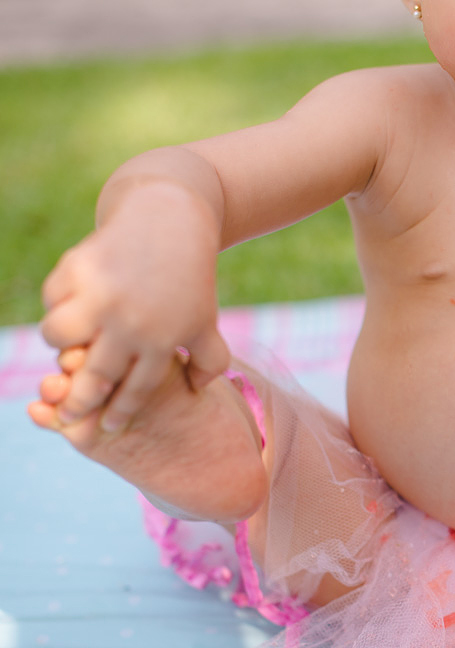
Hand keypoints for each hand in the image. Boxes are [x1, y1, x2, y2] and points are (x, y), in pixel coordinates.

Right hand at [38, 182, 229, 431]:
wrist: (169, 221)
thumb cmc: (188, 280)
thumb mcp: (206, 321)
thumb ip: (209, 361)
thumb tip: (196, 391)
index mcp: (164, 341)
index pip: (135, 390)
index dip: (118, 411)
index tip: (105, 426)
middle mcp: (131, 322)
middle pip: (93, 375)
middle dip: (77, 401)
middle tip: (67, 409)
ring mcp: (101, 295)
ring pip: (60, 336)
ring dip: (60, 342)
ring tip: (72, 341)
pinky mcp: (78, 268)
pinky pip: (52, 299)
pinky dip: (57, 302)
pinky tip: (73, 300)